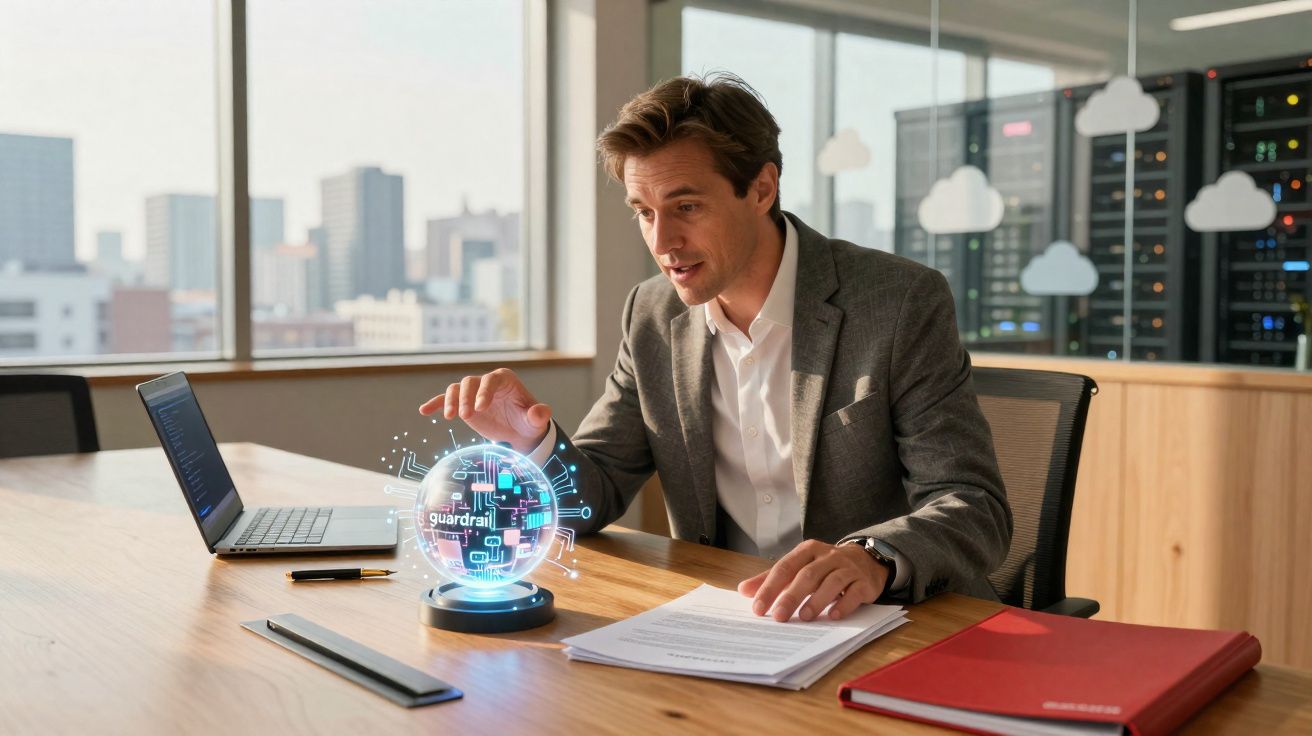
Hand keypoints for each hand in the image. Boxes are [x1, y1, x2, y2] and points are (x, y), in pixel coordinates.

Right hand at [418, 368, 552, 454]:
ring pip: (456, 389)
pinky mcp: (463, 403)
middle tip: (467, 416)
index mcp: (505, 380)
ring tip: (449, 417)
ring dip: (451, 401)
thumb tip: (540, 412)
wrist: (519, 432)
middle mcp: (487, 382)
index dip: (484, 392)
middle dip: (466, 398)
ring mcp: (473, 393)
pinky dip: (435, 403)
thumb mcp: (535, 421)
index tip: (481, 409)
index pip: (491, 380)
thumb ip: (538, 415)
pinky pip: (446, 399)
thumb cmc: (528, 423)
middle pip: (470, 382)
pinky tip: (424, 410)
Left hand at [736, 539, 888, 622]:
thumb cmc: (825, 566)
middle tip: (778, 617)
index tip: (758, 607)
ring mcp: (847, 568)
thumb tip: (744, 590)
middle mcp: (827, 556)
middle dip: (791, 596)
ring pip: (831, 582)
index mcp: (807, 550)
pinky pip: (853, 592)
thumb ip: (772, 578)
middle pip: (807, 575)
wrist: (866, 560)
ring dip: (817, 600)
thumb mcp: (799, 566)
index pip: (784, 568)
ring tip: (804, 617)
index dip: (770, 587)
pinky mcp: (864, 582)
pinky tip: (833, 616)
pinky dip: (843, 604)